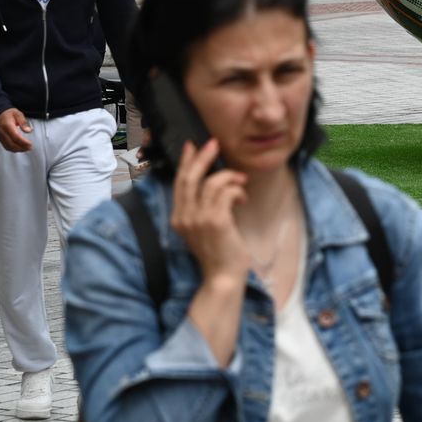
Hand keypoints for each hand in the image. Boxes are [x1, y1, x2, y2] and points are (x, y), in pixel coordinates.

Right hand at [0, 108, 32, 151]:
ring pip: (9, 147)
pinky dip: (14, 149)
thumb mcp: (18, 114)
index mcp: (7, 125)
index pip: (15, 136)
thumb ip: (23, 122)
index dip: (23, 142)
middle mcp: (2, 132)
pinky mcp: (0, 139)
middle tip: (30, 147)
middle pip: (11, 144)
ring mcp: (0, 136)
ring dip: (18, 150)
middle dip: (21, 147)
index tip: (30, 144)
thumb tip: (28, 130)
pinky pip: (6, 147)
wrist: (0, 115)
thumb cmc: (9, 114)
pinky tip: (20, 149)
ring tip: (26, 149)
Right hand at [170, 138, 249, 283]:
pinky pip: (226, 193)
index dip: (186, 162)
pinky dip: (237, 190)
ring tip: (241, 180)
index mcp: (179, 218)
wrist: (223, 278)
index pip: (179, 183)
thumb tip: (213, 184)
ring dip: (229, 176)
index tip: (192, 146)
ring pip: (211, 183)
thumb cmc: (218, 253)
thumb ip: (202, 209)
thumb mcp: (203, 228)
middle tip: (214, 144)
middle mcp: (185, 217)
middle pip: (190, 178)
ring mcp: (199, 219)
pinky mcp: (216, 221)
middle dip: (203, 157)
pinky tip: (243, 198)